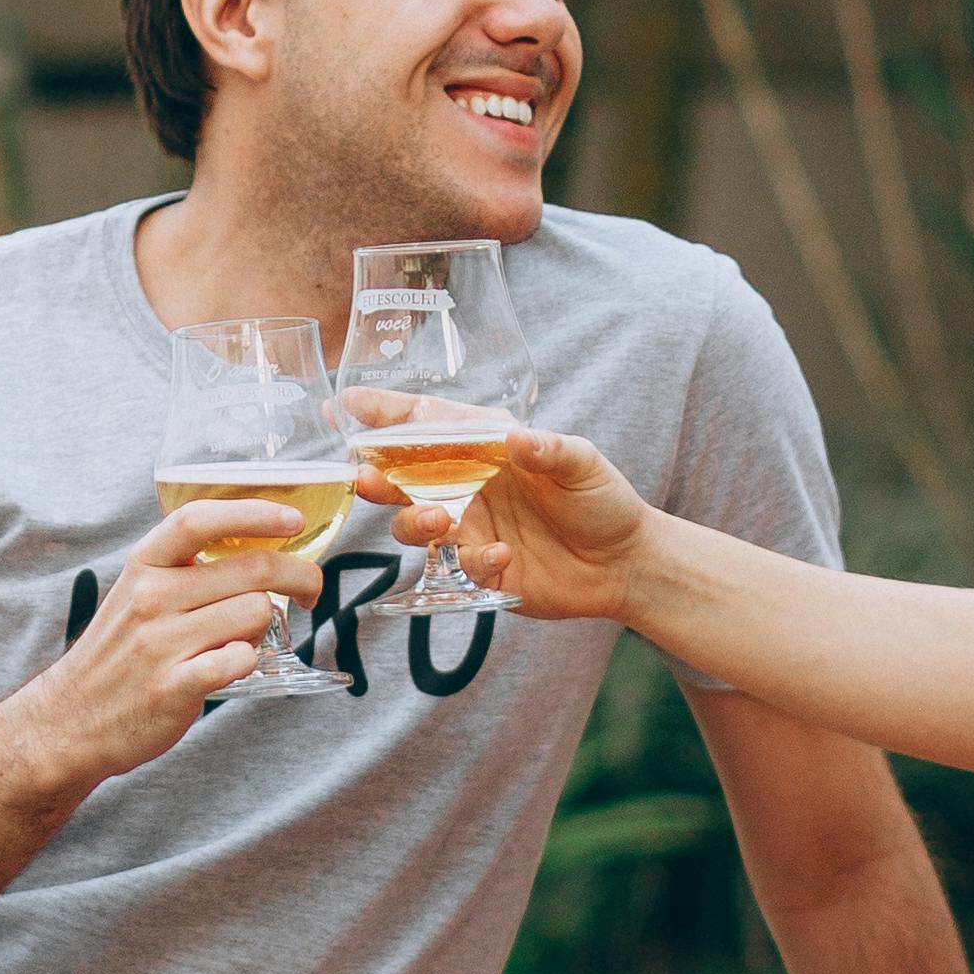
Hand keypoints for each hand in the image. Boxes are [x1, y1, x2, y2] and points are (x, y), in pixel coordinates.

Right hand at [8, 501, 321, 781]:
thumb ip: (186, 570)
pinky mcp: (172, 687)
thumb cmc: (119, 654)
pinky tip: (235, 665)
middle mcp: (151, 597)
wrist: (70, 721)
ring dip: (267, 626)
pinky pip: (239, 660)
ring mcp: (160, 643)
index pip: (199, 520)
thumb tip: (261, 548)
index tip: (294, 518)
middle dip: (300, 576)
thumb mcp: (137, 594)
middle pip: (251, 568)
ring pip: (255, 613)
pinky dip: (248, 660)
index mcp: (144, 566)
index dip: (253, 512)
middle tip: (310, 590)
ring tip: (248, 638)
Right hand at [357, 423, 649, 621]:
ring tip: (436, 522)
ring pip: (414, 524)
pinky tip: (502, 555)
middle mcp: (467, 485)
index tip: (348, 406)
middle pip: (404, 476)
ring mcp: (469, 528)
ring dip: (413, 522)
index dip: (387, 414)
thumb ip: (551, 450)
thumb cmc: (603, 500)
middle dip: (376, 475)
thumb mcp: (584, 464)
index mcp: (485, 446)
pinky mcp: (480, 567)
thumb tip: (519, 437)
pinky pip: (457, 566)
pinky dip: (473, 560)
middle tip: (364, 477)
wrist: (625, 564)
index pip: (429, 423)